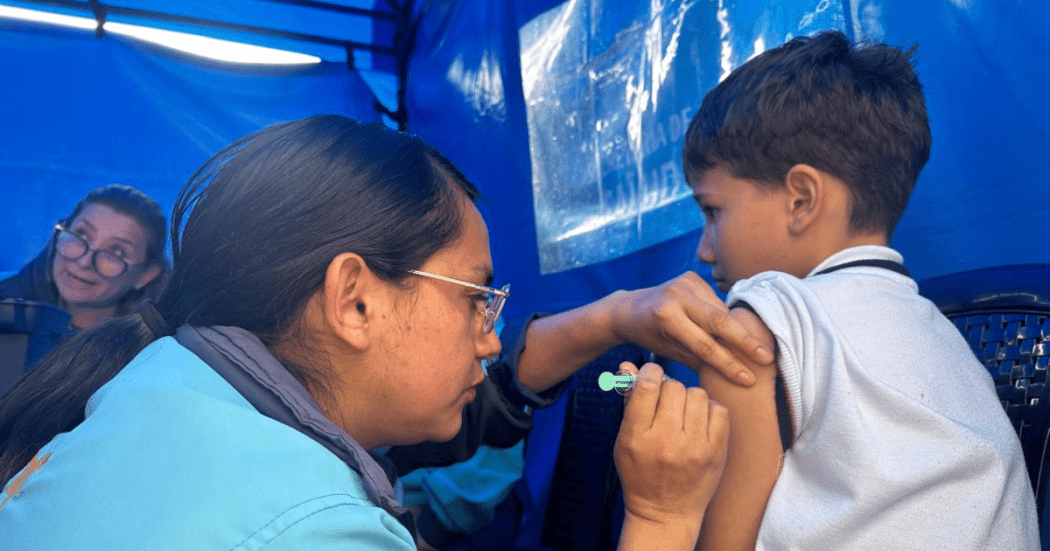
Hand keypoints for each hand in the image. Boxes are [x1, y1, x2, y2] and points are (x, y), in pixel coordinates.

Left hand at [606, 272, 772, 384]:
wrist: (630, 308)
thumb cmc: (650, 337)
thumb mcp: (670, 352)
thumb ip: (699, 360)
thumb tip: (731, 377)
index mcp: (667, 319)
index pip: (704, 345)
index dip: (728, 364)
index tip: (748, 380)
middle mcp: (676, 297)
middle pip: (720, 321)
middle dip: (746, 342)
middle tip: (768, 359)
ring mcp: (685, 283)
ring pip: (721, 311)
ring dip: (738, 330)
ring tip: (755, 349)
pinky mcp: (691, 276)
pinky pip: (717, 301)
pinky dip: (726, 317)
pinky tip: (733, 329)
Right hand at [614, 363, 728, 531]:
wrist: (666, 513)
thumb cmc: (641, 473)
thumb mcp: (625, 440)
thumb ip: (628, 402)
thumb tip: (627, 365)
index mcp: (637, 437)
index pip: (647, 386)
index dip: (649, 373)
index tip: (651, 376)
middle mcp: (665, 441)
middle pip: (673, 387)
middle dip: (668, 388)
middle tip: (666, 401)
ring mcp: (693, 448)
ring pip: (697, 394)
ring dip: (689, 398)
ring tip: (683, 413)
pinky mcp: (716, 452)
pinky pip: (719, 410)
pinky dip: (709, 410)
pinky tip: (700, 422)